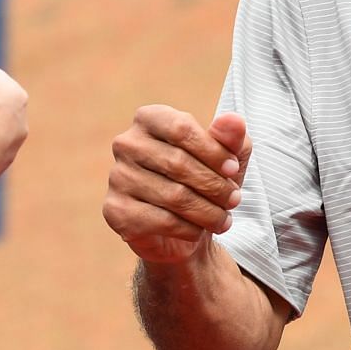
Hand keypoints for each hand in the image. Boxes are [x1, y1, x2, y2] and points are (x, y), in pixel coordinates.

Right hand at [103, 107, 249, 264]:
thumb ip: (231, 138)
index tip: (234, 170)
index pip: (182, 128)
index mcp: (150, 118)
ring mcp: (118, 176)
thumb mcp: (227, 157)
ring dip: (207, 211)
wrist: (182, 229)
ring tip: (224, 219)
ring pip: (173, 195)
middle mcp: (127, 143)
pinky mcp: (115, 210)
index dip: (213, 151)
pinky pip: (161, 220)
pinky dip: (189, 228)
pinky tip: (199, 230)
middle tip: (234, 200)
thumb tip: (234, 121)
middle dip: (214, 185)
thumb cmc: (205, 181)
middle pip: (178, 163)